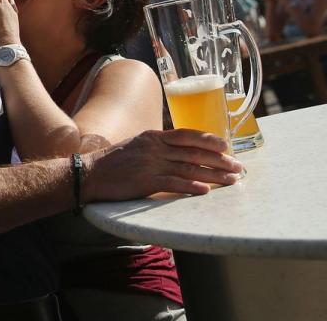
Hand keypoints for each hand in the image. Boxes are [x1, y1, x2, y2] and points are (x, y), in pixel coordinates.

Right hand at [83, 129, 242, 201]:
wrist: (90, 173)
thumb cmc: (113, 161)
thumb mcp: (136, 145)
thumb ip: (157, 146)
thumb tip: (179, 150)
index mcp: (153, 137)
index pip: (186, 135)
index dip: (208, 139)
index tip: (225, 145)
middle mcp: (155, 149)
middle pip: (193, 153)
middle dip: (218, 160)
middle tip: (237, 166)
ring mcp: (151, 165)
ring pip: (189, 169)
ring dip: (213, 175)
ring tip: (230, 180)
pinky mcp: (146, 182)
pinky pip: (173, 184)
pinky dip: (191, 187)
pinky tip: (205, 191)